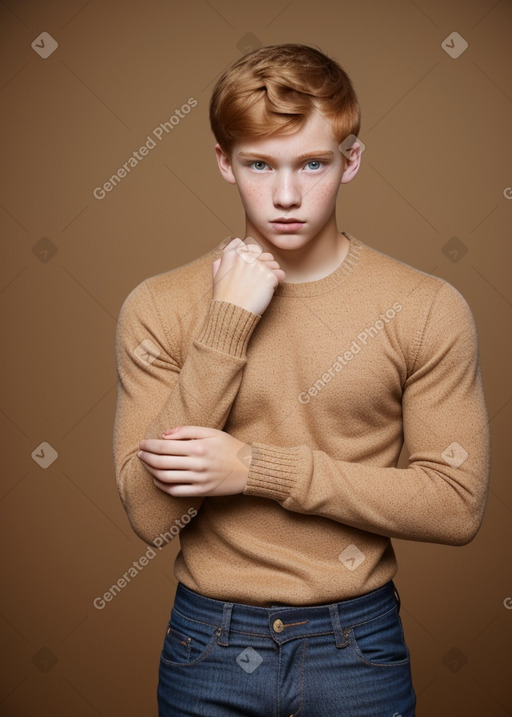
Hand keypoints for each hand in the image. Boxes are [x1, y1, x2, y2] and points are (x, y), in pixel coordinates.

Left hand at [137, 425, 251, 496]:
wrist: (250, 468)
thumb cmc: (230, 447)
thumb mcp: (211, 432)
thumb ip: (186, 430)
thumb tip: (164, 434)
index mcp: (198, 447)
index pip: (165, 446)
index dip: (149, 445)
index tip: (142, 443)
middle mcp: (197, 464)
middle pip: (161, 462)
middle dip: (146, 457)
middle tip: (140, 453)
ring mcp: (199, 480)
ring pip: (165, 478)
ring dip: (151, 471)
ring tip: (146, 464)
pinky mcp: (201, 492)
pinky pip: (175, 491)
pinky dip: (162, 486)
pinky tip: (157, 480)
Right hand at [211, 237, 285, 314]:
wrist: (232, 314)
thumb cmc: (225, 298)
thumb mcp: (217, 276)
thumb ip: (221, 263)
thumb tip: (221, 259)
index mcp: (233, 254)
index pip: (250, 246)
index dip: (252, 257)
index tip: (249, 269)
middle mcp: (245, 257)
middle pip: (265, 254)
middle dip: (264, 266)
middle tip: (255, 281)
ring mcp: (258, 266)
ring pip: (274, 263)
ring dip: (271, 274)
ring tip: (260, 287)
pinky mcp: (269, 276)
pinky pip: (280, 274)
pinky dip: (277, 283)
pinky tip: (266, 291)